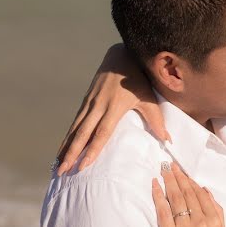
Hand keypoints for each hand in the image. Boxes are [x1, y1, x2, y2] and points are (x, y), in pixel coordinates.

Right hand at [56, 44, 167, 173]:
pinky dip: (67, 136)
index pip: (102, 132)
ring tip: (58, 165)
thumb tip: (167, 140)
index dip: (93, 150)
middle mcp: (98, 105)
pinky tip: (62, 149)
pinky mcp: (85, 100)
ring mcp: (89, 102)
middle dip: (72, 153)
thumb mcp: (149, 97)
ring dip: (65, 147)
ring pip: (75, 128)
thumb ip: (156, 119)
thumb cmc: (138, 78)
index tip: (83, 165)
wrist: (120, 55)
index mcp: (114, 106)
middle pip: (82, 133)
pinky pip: (75, 122)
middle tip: (63, 171)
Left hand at [151, 163, 225, 226]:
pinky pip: (163, 212)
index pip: (200, 194)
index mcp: (214, 221)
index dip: (189, 180)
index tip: (181, 170)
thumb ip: (217, 211)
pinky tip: (155, 185)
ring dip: (168, 182)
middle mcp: (201, 223)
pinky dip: (158, 196)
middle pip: (187, 194)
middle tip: (169, 164)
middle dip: (177, 176)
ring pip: (176, 200)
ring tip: (163, 170)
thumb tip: (205, 190)